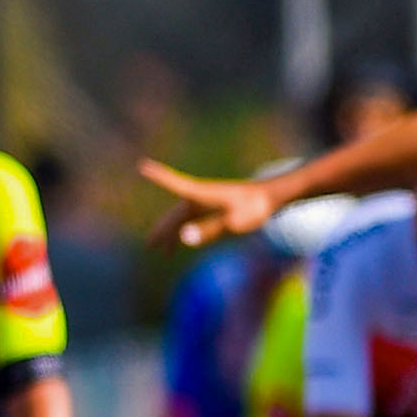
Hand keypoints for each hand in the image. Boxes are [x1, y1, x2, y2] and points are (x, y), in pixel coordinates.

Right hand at [136, 157, 277, 249]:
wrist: (274, 198)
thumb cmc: (255, 208)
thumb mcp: (232, 222)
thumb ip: (209, 230)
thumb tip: (183, 238)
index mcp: (201, 194)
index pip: (174, 184)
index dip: (158, 176)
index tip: (142, 165)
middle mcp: (200, 196)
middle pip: (174, 213)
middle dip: (161, 229)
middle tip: (150, 244)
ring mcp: (208, 202)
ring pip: (183, 218)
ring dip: (172, 233)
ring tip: (164, 252)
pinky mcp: (216, 207)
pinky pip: (193, 220)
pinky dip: (185, 230)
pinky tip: (188, 240)